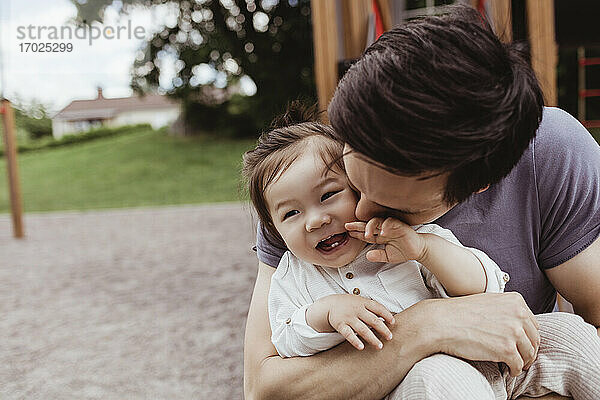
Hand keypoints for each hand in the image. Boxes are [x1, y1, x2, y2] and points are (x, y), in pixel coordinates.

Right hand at [307, 294, 394, 350]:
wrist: (330, 304)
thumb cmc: (350, 304)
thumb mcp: (360, 301)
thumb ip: (372, 308)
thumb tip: (389, 318)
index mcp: (363, 302)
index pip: (378, 307)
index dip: (386, 314)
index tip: (393, 322)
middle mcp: (357, 310)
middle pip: (372, 320)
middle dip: (383, 329)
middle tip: (390, 337)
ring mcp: (348, 317)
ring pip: (362, 329)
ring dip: (372, 338)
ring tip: (380, 346)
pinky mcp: (340, 325)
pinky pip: (348, 334)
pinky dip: (355, 341)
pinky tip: (361, 347)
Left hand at [346, 217, 426, 263]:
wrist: (418, 249)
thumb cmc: (404, 250)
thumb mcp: (388, 256)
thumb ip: (378, 256)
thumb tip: (368, 256)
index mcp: (380, 236)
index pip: (366, 233)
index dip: (357, 233)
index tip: (348, 233)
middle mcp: (383, 229)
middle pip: (368, 225)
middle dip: (357, 225)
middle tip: (348, 226)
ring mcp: (391, 226)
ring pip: (377, 221)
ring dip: (370, 226)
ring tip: (366, 235)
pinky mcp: (399, 225)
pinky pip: (391, 222)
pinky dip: (386, 226)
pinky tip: (383, 232)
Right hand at [412, 292, 539, 375]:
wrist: (442, 322)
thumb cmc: (460, 313)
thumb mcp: (488, 302)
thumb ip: (506, 310)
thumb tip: (517, 324)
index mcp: (516, 301)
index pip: (533, 324)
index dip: (528, 337)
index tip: (522, 344)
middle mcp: (518, 314)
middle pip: (534, 339)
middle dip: (528, 351)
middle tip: (521, 358)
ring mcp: (514, 332)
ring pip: (529, 354)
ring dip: (523, 362)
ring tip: (513, 365)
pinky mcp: (506, 349)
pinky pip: (518, 365)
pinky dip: (513, 370)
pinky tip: (507, 369)